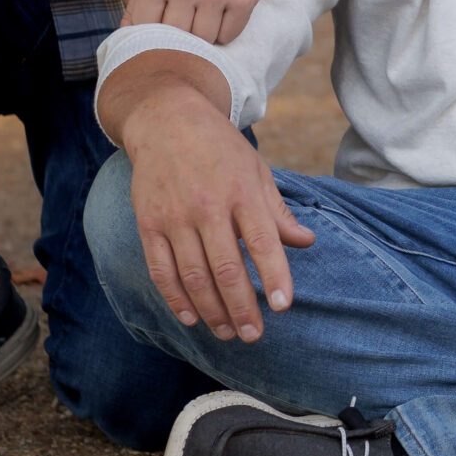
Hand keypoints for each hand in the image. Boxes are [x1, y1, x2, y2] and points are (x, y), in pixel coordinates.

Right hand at [121, 80, 313, 341]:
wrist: (166, 120)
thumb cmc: (221, 149)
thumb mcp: (257, 170)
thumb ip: (278, 212)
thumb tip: (306, 242)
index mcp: (242, 191)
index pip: (262, 241)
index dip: (274, 276)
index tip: (284, 306)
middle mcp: (208, 206)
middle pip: (226, 268)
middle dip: (242, 307)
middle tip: (254, 334)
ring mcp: (174, 216)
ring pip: (193, 276)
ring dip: (211, 310)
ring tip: (227, 333)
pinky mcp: (148, 223)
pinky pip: (161, 270)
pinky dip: (175, 298)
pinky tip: (191, 317)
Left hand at [124, 0, 269, 42]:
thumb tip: (126, 34)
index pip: (147, 30)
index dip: (152, 36)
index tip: (160, 33)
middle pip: (176, 40)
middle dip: (179, 37)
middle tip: (185, 25)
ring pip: (204, 40)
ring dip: (203, 36)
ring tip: (203, 17)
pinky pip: (229, 34)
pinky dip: (225, 30)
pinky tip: (221, 14)